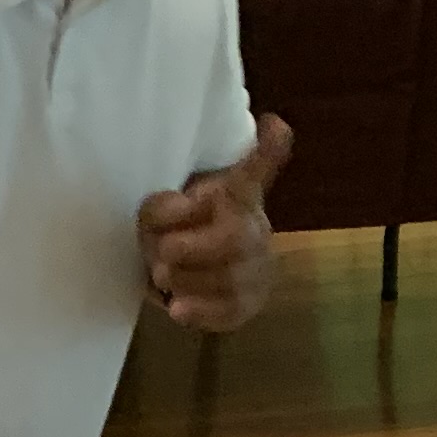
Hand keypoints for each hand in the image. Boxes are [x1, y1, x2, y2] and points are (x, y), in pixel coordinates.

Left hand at [137, 113, 290, 332]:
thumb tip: (181, 212)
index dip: (267, 149)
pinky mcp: (248, 305)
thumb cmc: (182, 228)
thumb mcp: (166, 206)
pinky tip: (178, 308)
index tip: (274, 124)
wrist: (205, 270)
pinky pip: (228, 313)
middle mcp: (255, 229)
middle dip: (190, 247)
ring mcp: (257, 269)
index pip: (254, 171)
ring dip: (183, 280)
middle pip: (234, 238)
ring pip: (227, 280)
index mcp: (237, 195)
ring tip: (162, 275)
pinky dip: (199, 312)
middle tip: (162, 252)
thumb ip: (162, 206)